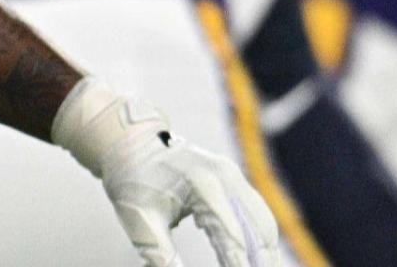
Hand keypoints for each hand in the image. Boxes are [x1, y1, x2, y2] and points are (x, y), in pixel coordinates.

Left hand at [54, 78, 279, 266]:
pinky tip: (257, 257)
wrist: (130, 142)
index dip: (239, 264)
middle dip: (262, 260)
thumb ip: (161, 255)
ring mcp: (232, 175)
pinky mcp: (232, 179)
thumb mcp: (141, 221)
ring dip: (266, 251)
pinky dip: (260, 237)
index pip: (232, 237)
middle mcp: (225, 177)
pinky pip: (255, 212)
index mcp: (203, 185)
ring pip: (262, 221)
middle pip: (258, 229)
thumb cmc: (132, 180)